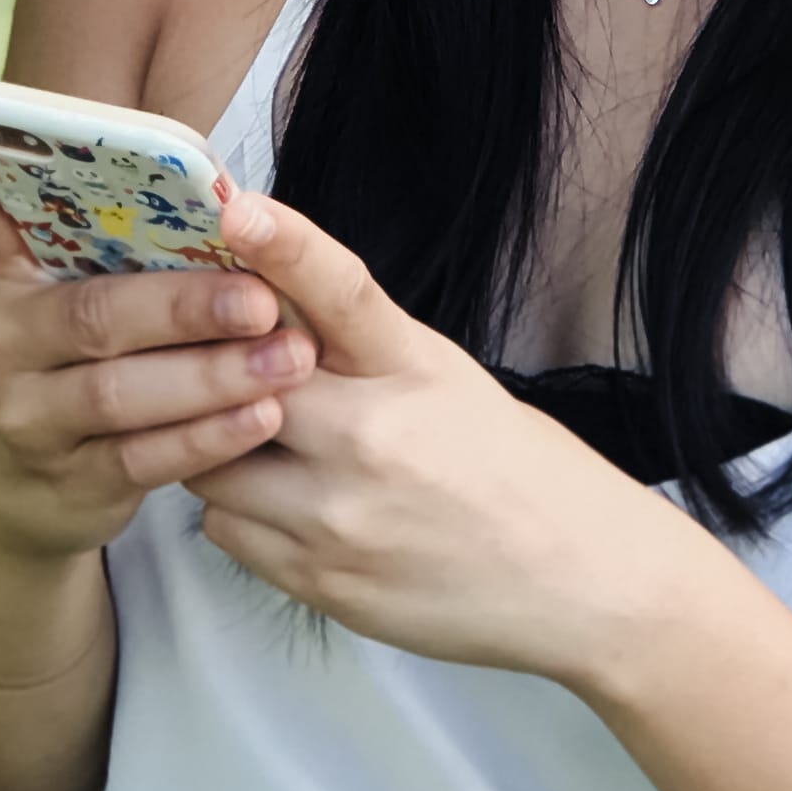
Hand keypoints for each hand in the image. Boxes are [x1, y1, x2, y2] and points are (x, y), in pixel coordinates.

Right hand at [0, 122, 313, 565]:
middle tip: (262, 297)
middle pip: (93, 317)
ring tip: (288, 360)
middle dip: (184, 306)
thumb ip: (113, 253)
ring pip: (123, 393)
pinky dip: (208, 438)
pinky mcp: (68, 483)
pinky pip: (144, 458)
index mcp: (7, 281)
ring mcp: (28, 420)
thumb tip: (218, 194)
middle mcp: (2, 344)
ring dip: (213, 376)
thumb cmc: (75, 369)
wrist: (24, 499)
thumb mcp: (70, 303)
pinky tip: (262, 417)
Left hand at [183, 188, 724, 685]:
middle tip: (224, 372)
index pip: (340, 290)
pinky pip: (226, 529)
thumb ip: (358, 351)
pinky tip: (290, 510)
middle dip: (218, 374)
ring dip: (223, 450)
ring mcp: (341, 515)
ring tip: (272, 454)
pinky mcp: (321, 580)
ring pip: (212, 463)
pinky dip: (241, 514)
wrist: (579, 582)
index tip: (236, 208)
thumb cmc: (516, 471)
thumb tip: (265, 310)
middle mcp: (372, 437)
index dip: (285, 243)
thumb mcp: (449, 381)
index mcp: (415, 368)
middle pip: (238, 379)